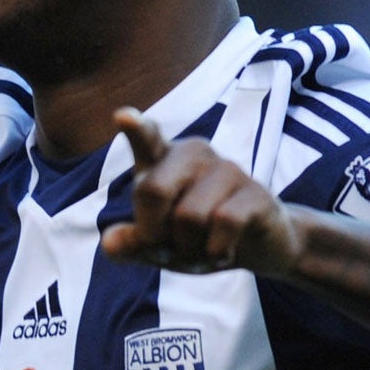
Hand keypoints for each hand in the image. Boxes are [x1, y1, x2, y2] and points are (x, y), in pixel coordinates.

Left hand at [99, 107, 301, 275]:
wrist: (259, 246)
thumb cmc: (199, 237)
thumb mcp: (160, 247)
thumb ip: (132, 244)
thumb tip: (109, 243)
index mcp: (163, 161)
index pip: (147, 139)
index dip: (136, 128)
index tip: (123, 116)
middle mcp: (193, 156)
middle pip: (153, 190)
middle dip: (153, 234)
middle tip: (168, 250)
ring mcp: (227, 169)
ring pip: (189, 216)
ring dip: (189, 250)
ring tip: (201, 252)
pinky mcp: (255, 191)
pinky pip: (225, 222)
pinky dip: (216, 250)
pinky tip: (223, 252)